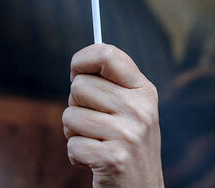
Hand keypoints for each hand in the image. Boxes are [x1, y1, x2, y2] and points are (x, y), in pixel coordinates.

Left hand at [63, 43, 164, 187]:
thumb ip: (112, 86)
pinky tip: (94, 161)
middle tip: (94, 123)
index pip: (107, 54)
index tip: (75, 70)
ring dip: (74, 133)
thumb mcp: (132, 110)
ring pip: (70, 115)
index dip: (82, 59)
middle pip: (79, 86)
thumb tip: (78, 66)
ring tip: (96, 142)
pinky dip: (76, 156)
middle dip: (77, 106)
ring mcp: (128, 133)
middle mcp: (140, 108)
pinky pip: (72, 145)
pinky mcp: (113, 158)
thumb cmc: (128, 146)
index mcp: (144, 91)